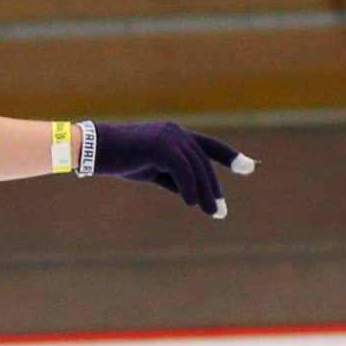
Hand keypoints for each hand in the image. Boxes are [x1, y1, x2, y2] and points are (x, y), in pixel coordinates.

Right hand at [88, 121, 254, 218]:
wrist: (95, 150)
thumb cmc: (120, 160)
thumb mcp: (152, 172)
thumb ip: (173, 180)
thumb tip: (193, 195)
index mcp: (176, 136)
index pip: (209, 147)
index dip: (230, 156)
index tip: (250, 167)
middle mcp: (177, 133)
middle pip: (204, 162)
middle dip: (214, 187)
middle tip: (220, 211)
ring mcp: (170, 137)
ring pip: (197, 167)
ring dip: (205, 192)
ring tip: (212, 212)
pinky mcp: (161, 146)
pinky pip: (183, 169)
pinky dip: (190, 187)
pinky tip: (192, 203)